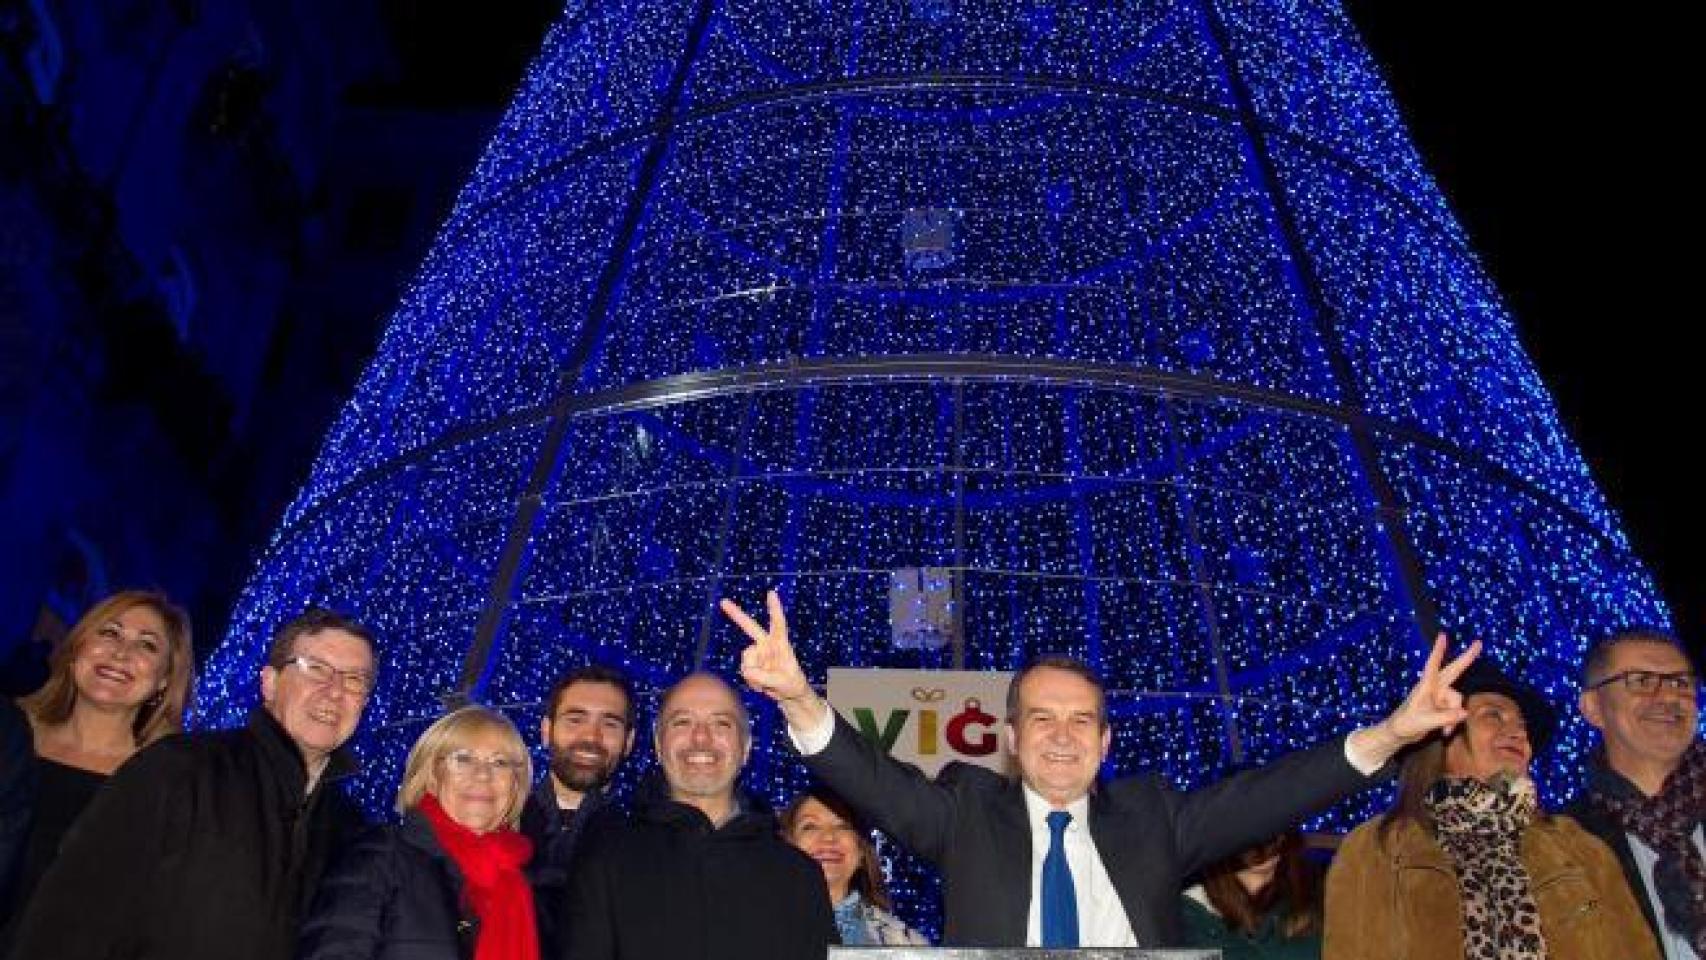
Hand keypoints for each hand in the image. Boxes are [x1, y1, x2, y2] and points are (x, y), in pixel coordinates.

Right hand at [721, 590, 813, 703]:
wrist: (789, 693)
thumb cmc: (792, 684)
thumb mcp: (783, 683)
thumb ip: (765, 677)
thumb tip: (747, 671)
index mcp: (781, 643)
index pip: (778, 624)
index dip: (774, 609)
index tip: (771, 593)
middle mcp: (767, 644)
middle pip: (750, 626)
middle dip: (736, 614)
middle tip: (723, 602)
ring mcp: (758, 653)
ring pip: (746, 659)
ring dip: (754, 674)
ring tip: (767, 683)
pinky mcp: (752, 663)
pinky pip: (744, 670)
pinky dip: (752, 681)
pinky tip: (761, 685)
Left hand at [1346, 633, 1479, 770]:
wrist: (1400, 734)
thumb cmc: (1406, 724)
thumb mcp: (1425, 722)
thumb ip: (1445, 717)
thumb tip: (1465, 712)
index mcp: (1426, 686)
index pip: (1432, 664)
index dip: (1438, 650)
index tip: (1442, 635)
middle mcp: (1434, 688)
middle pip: (1454, 670)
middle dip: (1467, 658)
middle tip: (1479, 643)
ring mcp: (1439, 696)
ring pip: (1458, 701)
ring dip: (1454, 717)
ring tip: (1444, 730)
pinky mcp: (1443, 706)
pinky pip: (1456, 712)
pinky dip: (1453, 722)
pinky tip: (1445, 732)